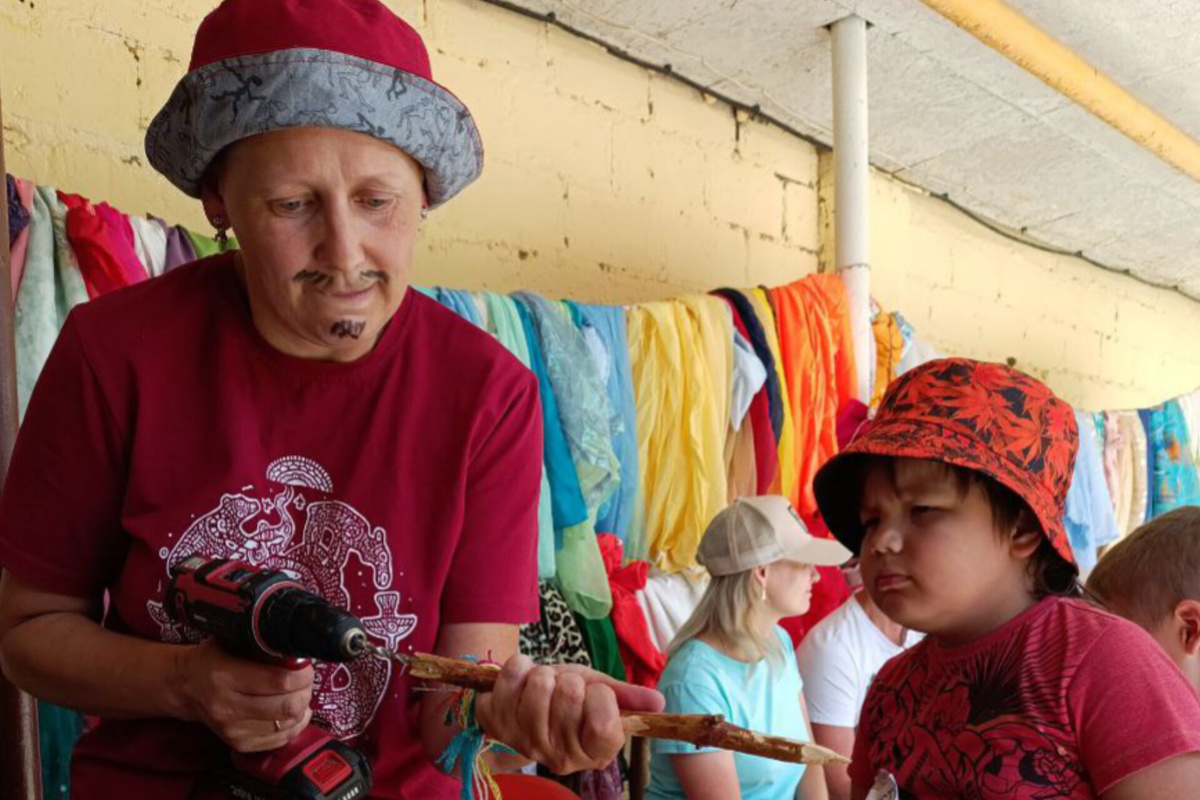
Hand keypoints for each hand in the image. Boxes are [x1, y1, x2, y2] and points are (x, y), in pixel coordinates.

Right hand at [175, 639, 313, 752]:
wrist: (185, 688)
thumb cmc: (212, 659)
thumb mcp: (232, 642)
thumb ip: (263, 646)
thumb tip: (299, 652)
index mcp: (225, 676)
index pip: (279, 681)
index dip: (302, 674)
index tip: (306, 665)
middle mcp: (227, 707)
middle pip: (288, 707)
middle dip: (305, 691)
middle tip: (305, 680)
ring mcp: (233, 731)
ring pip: (288, 724)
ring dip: (301, 707)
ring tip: (298, 693)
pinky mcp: (239, 745)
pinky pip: (281, 739)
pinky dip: (294, 724)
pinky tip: (292, 710)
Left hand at [474, 654, 664, 773]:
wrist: (524, 703)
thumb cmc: (570, 699)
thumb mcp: (601, 694)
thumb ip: (627, 697)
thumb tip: (659, 701)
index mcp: (594, 752)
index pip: (604, 722)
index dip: (600, 697)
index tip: (594, 694)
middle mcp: (560, 755)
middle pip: (570, 695)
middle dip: (570, 680)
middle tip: (565, 689)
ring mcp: (525, 742)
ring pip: (540, 683)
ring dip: (545, 673)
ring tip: (545, 684)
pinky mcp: (496, 722)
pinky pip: (511, 676)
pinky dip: (519, 666)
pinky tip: (522, 679)